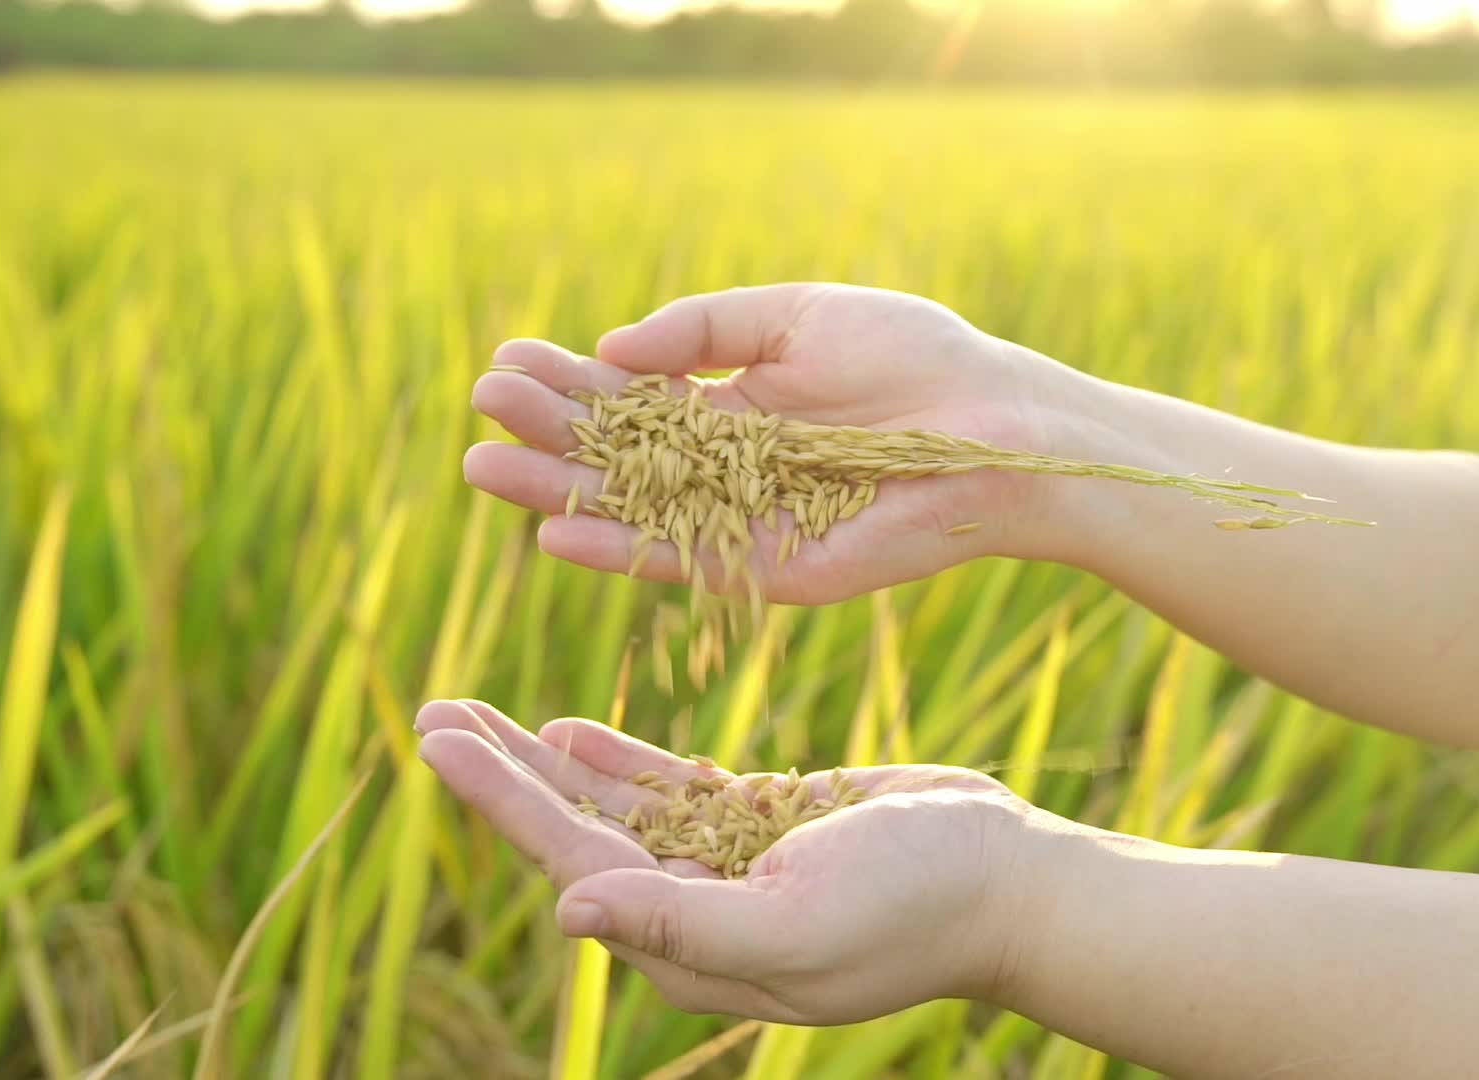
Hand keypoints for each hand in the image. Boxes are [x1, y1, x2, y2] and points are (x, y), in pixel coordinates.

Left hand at [414, 698, 1041, 1023]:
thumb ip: (681, 922)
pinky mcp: (759, 829)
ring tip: (475, 711)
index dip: (501, 802)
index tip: (439, 741)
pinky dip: (615, 765)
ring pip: (610, 810)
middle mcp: (693, 913)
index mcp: (691, 946)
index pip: (571, 865)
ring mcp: (725, 869)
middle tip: (434, 710)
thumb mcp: (799, 921)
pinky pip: (667, 793)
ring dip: (543, 764)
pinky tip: (566, 733)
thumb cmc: (918, 906)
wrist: (1012, 881)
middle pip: (573, 835)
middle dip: (501, 776)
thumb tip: (566, 914)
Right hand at [465, 283, 1098, 602]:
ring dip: (556, 493)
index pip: (630, 398)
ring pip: (631, 511)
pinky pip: (682, 561)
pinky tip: (555, 529)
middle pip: (617, 455)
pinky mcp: (770, 567)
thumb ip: (706, 328)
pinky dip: (619, 549)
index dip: (570, 381)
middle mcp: (727, 468)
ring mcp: (743, 520)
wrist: (999, 427)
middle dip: (547, 432)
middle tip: (479, 411)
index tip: (508, 361)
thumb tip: (615, 349)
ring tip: (485, 468)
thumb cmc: (914, 358)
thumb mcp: (795, 315)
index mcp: (732, 406)